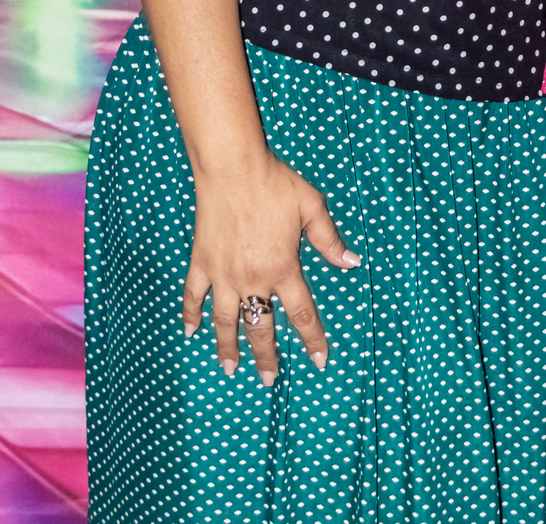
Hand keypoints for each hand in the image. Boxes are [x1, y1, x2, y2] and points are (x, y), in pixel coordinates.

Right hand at [183, 152, 359, 384]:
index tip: (320, 361)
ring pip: (225, 320)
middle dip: (267, 356)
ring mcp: (223, 274)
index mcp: (283, 267)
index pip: (302, 314)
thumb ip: (329, 239)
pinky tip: (191, 332)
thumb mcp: (312, 207)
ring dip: (228, 347)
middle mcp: (253, 278)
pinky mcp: (201, 262)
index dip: (312, 340)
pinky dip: (190, 315)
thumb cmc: (276, 184)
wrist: (233, 169)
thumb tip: (351, 262)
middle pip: (261, 326)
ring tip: (230, 369)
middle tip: (269, 380)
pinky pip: (193, 296)